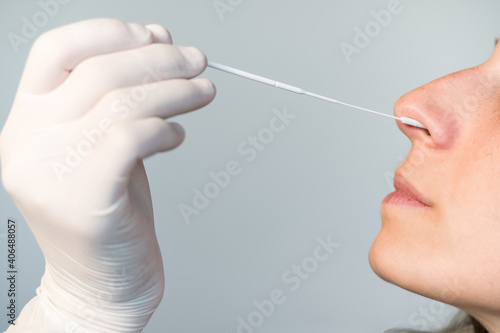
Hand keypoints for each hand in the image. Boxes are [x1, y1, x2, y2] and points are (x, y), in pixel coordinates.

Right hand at [0, 18, 215, 331]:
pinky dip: (166, 128)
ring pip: (120, 101)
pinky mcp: (83, 199)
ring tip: (204, 92)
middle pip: (97, 71)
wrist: (102, 282)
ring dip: (175, 90)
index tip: (155, 35)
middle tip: (198, 61)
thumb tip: (157, 41)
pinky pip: (130, 138)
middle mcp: (28, 142)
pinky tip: (178, 135)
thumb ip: (123, 98)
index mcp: (28, 122)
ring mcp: (50, 172)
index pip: (55, 50)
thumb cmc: (109, 212)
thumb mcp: (105, 145)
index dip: (109, 33)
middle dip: (159, 59)